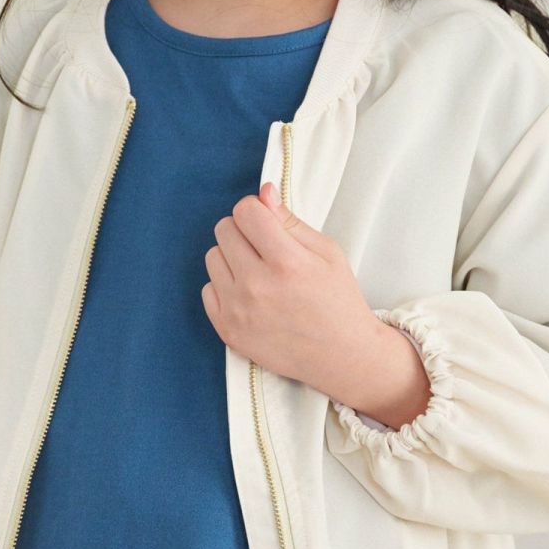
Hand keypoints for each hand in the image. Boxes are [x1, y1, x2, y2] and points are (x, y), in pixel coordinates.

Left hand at [201, 180, 381, 399]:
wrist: (341, 355)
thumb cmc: (338, 301)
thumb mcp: (327, 252)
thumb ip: (290, 221)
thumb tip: (263, 193)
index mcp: (287, 262)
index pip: (245, 211)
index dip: (257, 210)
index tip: (267, 222)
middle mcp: (258, 286)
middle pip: (224, 229)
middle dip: (243, 231)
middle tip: (265, 248)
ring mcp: (239, 310)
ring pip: (212, 256)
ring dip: (232, 258)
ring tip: (258, 273)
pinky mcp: (227, 330)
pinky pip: (208, 289)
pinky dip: (225, 287)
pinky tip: (250, 295)